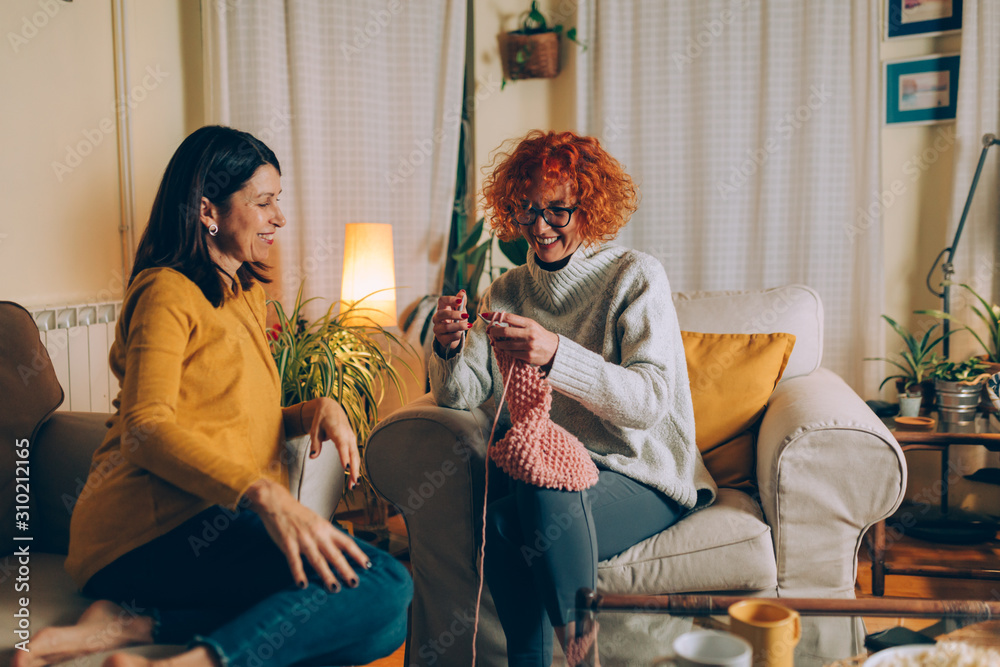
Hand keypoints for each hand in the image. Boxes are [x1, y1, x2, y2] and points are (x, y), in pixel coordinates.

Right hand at [244, 479, 369, 590]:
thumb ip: (327, 535)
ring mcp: (303, 540)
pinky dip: (298, 573)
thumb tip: (340, 549)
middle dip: (346, 570)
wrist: (277, 503)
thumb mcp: (318, 522)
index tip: (367, 565)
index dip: (358, 554)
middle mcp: (318, 534)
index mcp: (326, 528)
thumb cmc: (298, 514)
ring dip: (327, 575)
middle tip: (355, 583)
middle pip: (335, 555)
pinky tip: (302, 584)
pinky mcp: (288, 543)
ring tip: (334, 588)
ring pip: (318, 560)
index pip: (347, 543)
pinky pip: (294, 561)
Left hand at [301, 397, 359, 489]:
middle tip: (354, 484)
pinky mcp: (352, 440)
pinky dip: (355, 465)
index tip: (346, 469)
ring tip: (354, 485)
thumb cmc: (321, 418)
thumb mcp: (314, 429)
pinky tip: (354, 476)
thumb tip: (313, 457)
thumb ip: (315, 444)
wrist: (331, 406)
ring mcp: (351, 438)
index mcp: (338, 431)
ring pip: (356, 456)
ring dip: (356, 470)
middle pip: (353, 454)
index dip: (344, 457)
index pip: (342, 447)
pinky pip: (355, 454)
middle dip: (354, 470)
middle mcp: (348, 435)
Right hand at [432, 289, 470, 350]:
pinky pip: (448, 337)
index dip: (450, 299)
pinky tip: (460, 334)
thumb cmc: (457, 321)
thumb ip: (462, 303)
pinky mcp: (440, 339)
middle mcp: (437, 318)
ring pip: (446, 327)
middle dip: (454, 314)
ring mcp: (437, 329)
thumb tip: (463, 292)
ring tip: (468, 325)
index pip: (441, 300)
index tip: (460, 301)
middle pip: (441, 313)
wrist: (454, 337)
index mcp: (442, 308)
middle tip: (466, 315)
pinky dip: (457, 335)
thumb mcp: (461, 312)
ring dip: (459, 326)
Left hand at [481, 311, 558, 366]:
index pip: (508, 317)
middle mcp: (530, 334)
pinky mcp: (528, 357)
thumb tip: (497, 323)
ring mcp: (529, 346)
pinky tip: (506, 349)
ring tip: (496, 342)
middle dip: (493, 332)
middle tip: (490, 332)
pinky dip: (506, 351)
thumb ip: (516, 324)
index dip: (495, 315)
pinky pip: (511, 354)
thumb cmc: (540, 336)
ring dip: (497, 344)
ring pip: (505, 345)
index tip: (485, 315)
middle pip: (504, 332)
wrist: (555, 350)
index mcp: (530, 323)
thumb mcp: (531, 325)